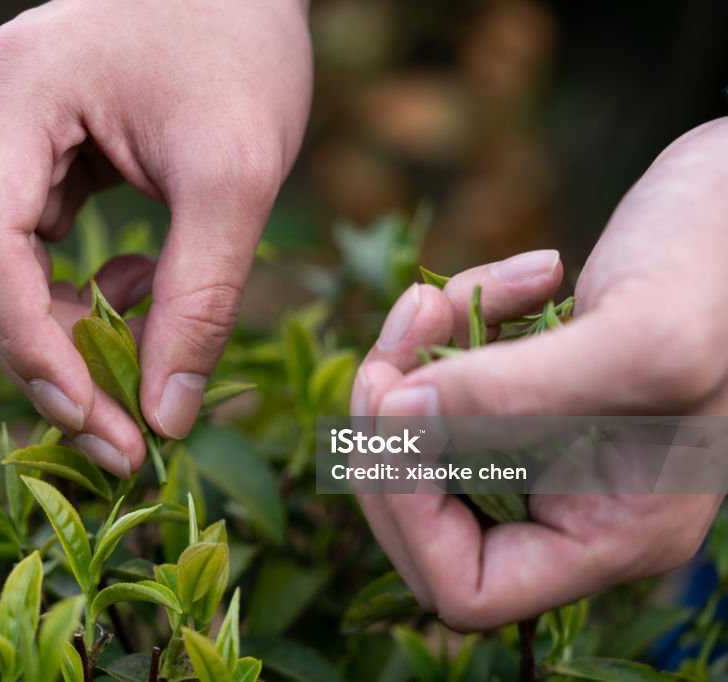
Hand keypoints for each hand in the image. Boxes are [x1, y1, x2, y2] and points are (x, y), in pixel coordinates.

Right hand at [0, 0, 311, 475]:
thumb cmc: (244, 46)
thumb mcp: (236, 174)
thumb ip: (201, 298)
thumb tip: (164, 416)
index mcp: (19, 91)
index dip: (33, 349)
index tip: (101, 424)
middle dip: (55, 362)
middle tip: (130, 434)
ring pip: (5, 272)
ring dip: (71, 331)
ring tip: (152, 340)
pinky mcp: (26, 152)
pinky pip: (31, 250)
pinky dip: (81, 292)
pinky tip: (141, 283)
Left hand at [351, 118, 727, 629]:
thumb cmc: (726, 267)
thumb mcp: (643, 336)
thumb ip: (520, 391)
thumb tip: (402, 416)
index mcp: (615, 531)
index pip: (469, 590)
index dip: (409, 513)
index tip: (401, 412)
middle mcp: (576, 504)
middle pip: (424, 516)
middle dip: (388, 426)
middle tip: (401, 337)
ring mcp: (549, 448)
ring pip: (422, 443)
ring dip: (408, 362)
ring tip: (437, 298)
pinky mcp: (531, 392)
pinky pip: (449, 383)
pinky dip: (449, 326)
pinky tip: (515, 278)